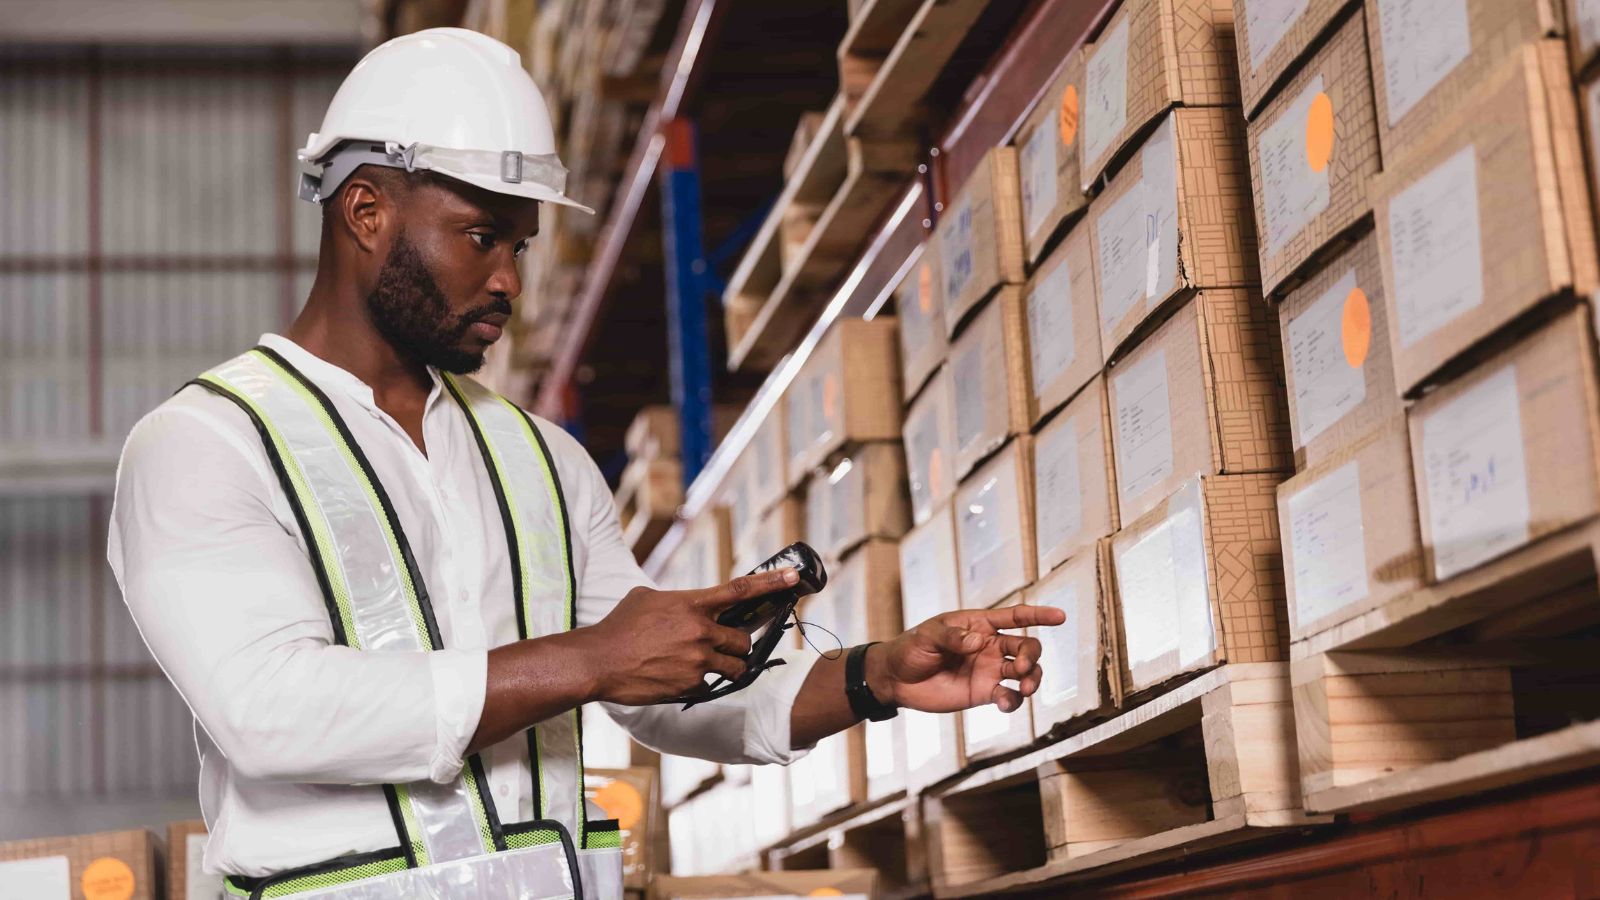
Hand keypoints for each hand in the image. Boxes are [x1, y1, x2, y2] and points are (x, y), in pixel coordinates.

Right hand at [579, 569, 798, 705]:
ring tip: (697, 664)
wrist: (598, 662)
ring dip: (725, 666)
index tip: (794, 577)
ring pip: (734, 666)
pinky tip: (673, 677)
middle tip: (721, 646)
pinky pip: (709, 684)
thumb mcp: (646, 598)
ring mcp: (698, 660)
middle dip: (737, 644)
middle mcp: (701, 631)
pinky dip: (697, 682)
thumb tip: (685, 603)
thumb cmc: (619, 627)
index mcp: (692, 604)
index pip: (740, 590)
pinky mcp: (692, 685)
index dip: (771, 583)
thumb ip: (675, 599)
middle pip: (743, 640)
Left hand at [864, 605, 1065, 713]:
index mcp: (980, 624)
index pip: (1015, 617)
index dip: (1039, 615)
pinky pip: (1009, 696)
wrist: (897, 679)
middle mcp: (990, 646)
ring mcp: (989, 670)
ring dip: (1032, 679)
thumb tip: (978, 642)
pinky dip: (1014, 701)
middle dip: (1031, 656)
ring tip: (1025, 688)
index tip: (1060, 617)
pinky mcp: (984, 693)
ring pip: (1025, 673)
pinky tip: (1006, 703)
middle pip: (1026, 647)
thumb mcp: (928, 636)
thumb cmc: (911, 648)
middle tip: (1020, 668)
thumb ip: (953, 637)